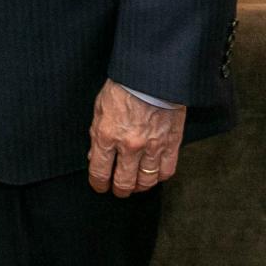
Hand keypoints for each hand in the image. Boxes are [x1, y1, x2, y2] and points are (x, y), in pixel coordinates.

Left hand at [87, 79, 185, 196]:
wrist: (151, 75)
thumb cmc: (122, 87)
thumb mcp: (100, 108)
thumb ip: (96, 134)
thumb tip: (94, 156)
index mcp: (106, 135)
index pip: (99, 171)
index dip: (98, 183)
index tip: (99, 186)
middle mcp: (129, 145)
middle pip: (123, 182)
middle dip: (118, 190)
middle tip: (118, 190)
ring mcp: (152, 146)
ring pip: (146, 181)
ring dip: (139, 187)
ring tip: (135, 185)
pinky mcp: (171, 144)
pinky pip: (166, 171)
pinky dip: (159, 177)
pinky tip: (153, 175)